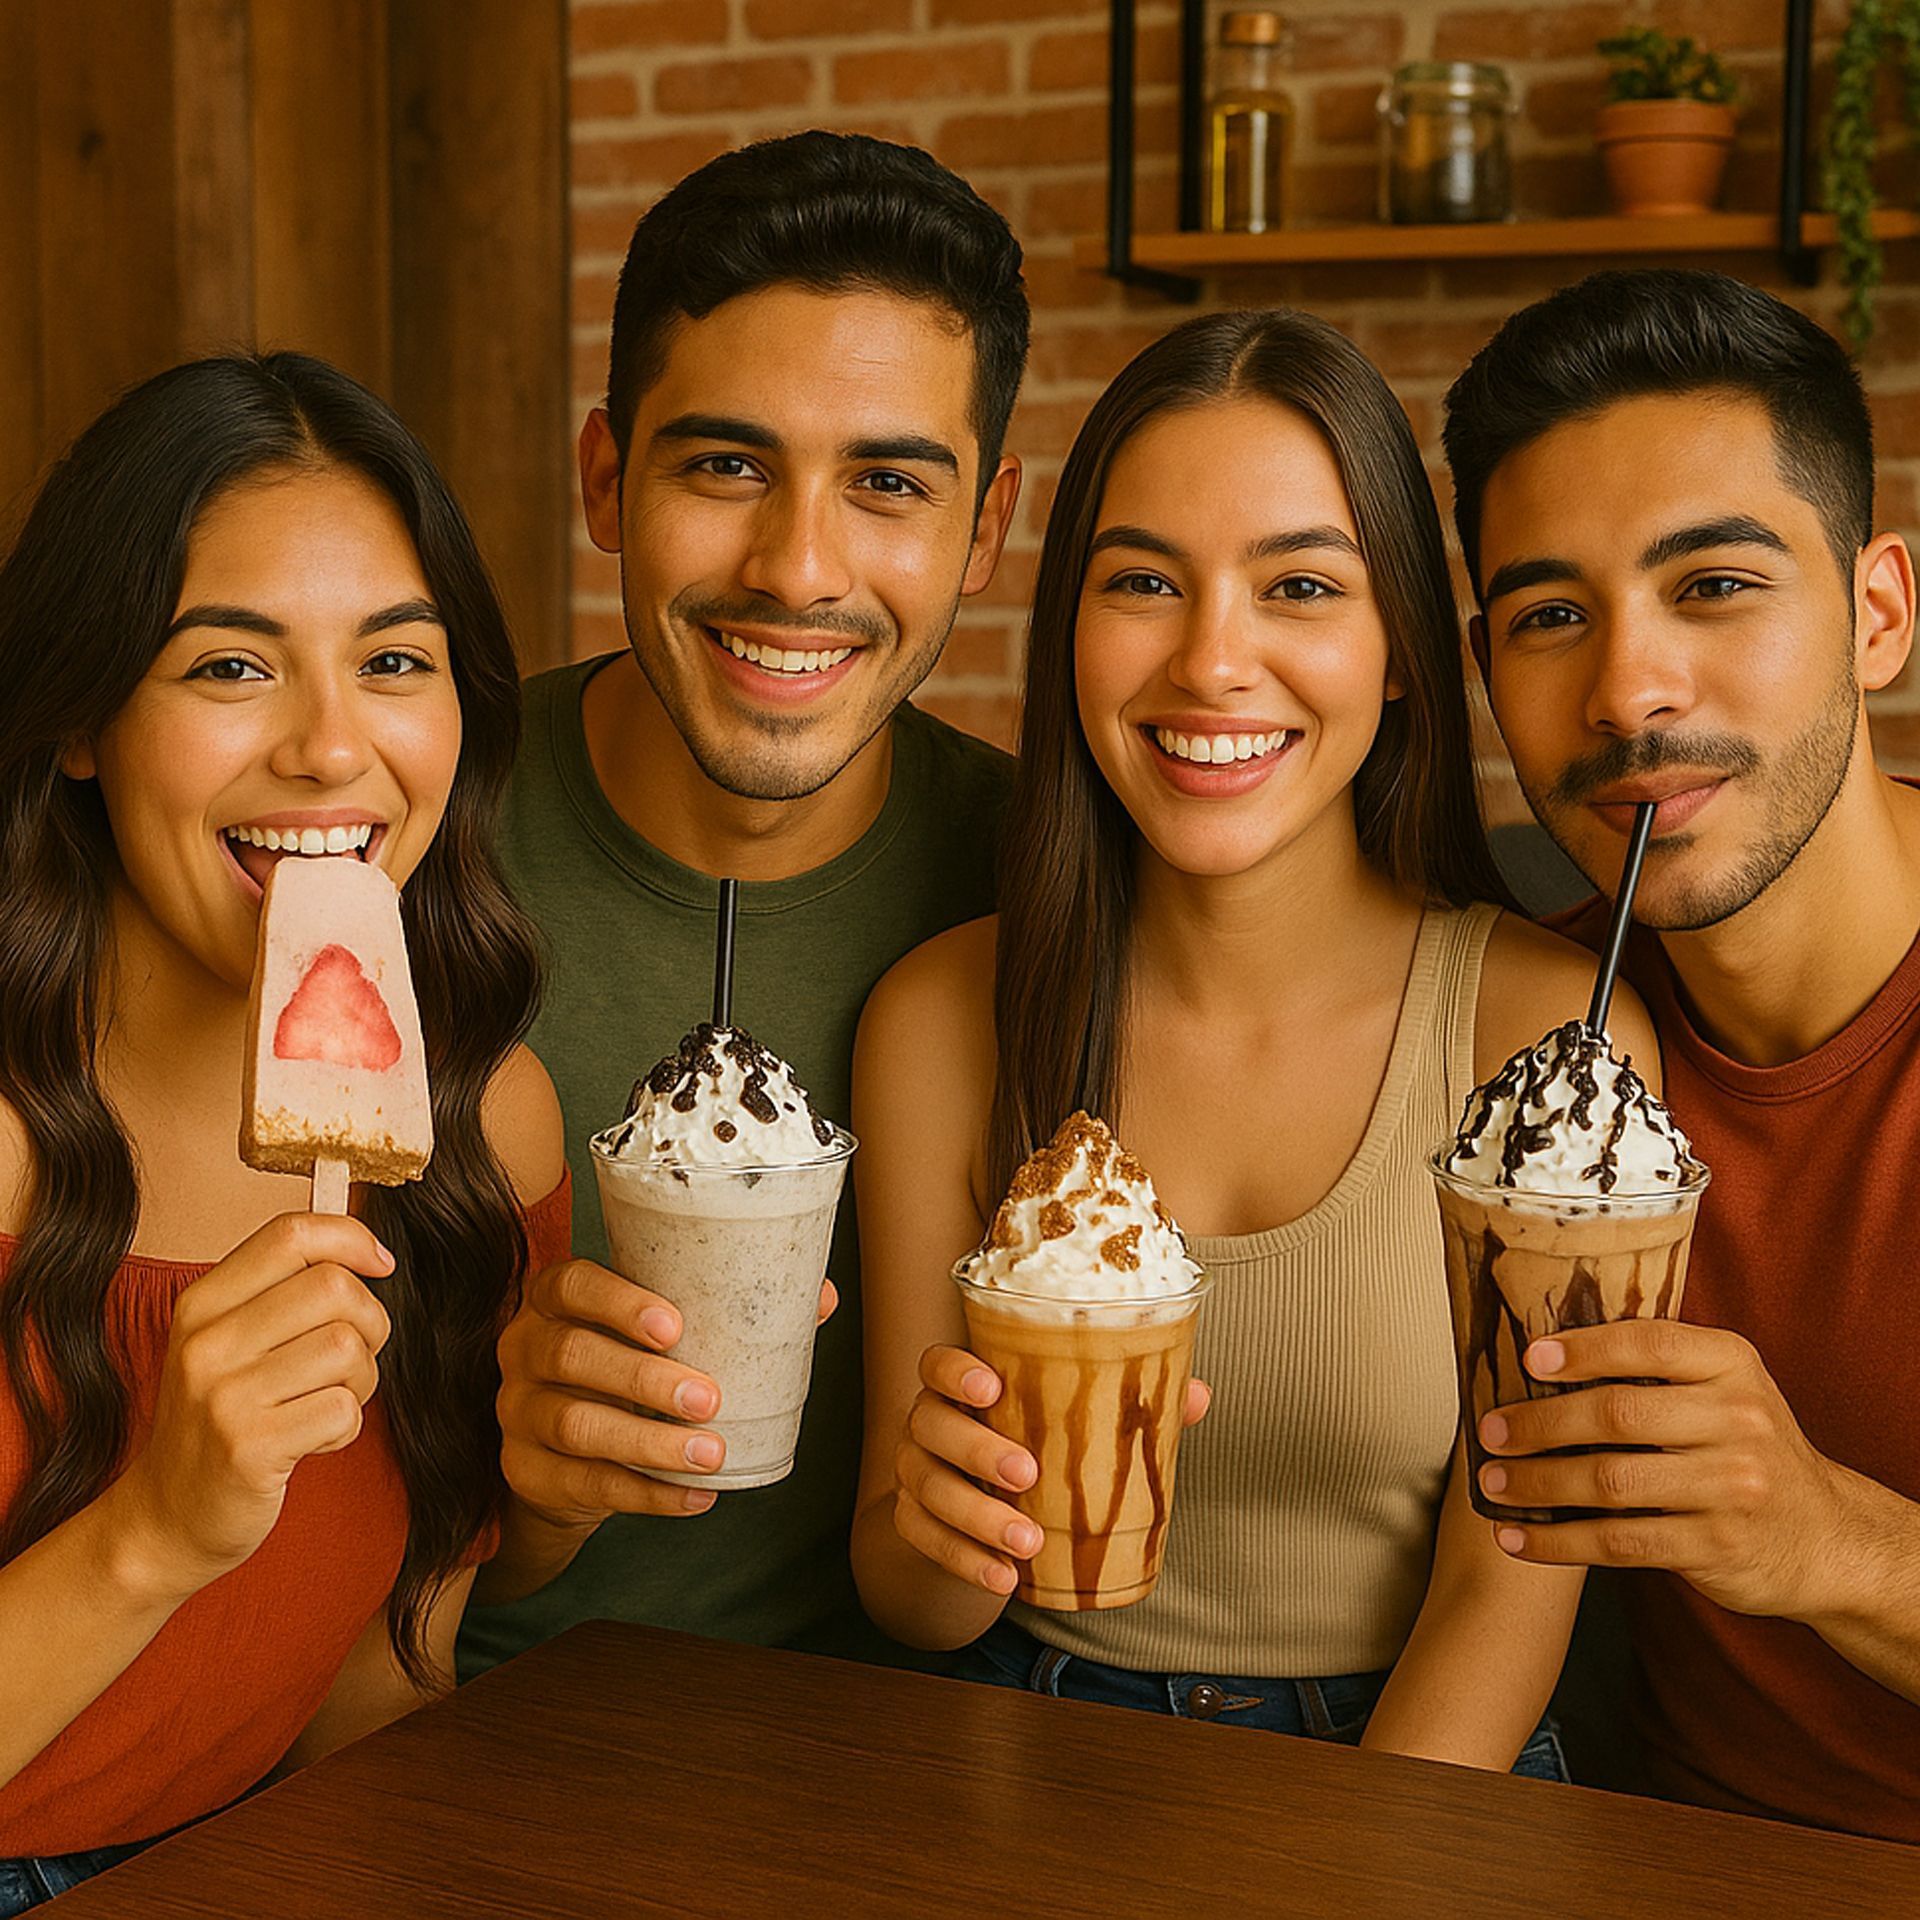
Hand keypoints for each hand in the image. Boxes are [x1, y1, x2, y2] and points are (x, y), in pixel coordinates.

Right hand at [113, 1213, 394, 1599]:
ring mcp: (224, 1396)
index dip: (352, 1238)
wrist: (167, 1518)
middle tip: (350, 1359)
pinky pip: (343, 1409)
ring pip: (347, 1348)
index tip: (380, 1266)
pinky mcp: (249, 1449)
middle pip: (333, 1287)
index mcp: (201, 1303)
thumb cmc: (221, 1418)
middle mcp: (207, 1343)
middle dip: (369, 1321)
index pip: (290, 1233)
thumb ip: (284, 1291)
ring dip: (361, 1379)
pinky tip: (314, 1440)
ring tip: (327, 1401)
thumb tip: (372, 1253)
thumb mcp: (229, 1342)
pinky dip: (347, 1426)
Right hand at [495, 1263, 833, 1532]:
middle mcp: (523, 1347)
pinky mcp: (526, 1471)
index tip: (675, 1326)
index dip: (619, 1303)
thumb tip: (820, 1296)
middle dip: (644, 1379)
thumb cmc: (627, 1364)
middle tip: (710, 1398)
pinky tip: (695, 1495)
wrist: (563, 1448)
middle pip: (571, 1356)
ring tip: (711, 1454)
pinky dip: (647, 1494)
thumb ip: (728, 1309)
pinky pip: (585, 1485)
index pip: (572, 1285)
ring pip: (576, 1426)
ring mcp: (517, 1412)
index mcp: (555, 1297)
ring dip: (649, 1443)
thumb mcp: (658, 1332)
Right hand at [892, 1345, 1209, 1597]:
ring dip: (977, 1516)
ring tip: (1026, 1541)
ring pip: (928, 1489)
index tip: (991, 1387)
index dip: (955, 1371)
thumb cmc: (1032, 1443)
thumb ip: (1124, 1403)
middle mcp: (928, 1423)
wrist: (977, 1506)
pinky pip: (926, 1541)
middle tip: (1027, 1472)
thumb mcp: (1071, 1422)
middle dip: (975, 1449)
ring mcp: (915, 1474)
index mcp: (962, 1385)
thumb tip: (1195, 1394)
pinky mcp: (913, 1524)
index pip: (937, 1363)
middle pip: (930, 1425)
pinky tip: (1003, 1578)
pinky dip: (964, 1562)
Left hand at [1480, 1319, 1845, 1618]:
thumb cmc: (1747, 1450)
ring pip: (1611, 1483)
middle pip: (1617, 1415)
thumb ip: (1656, 1369)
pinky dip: (1560, 1541)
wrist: (1827, 1539)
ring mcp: (1732, 1488)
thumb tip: (1540, 1353)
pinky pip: (1620, 1542)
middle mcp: (1738, 1420)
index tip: (1527, 1358)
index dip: (1583, 1349)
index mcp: (1732, 1365)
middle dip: (1540, 1423)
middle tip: (1489, 1431)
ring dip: (1538, 1484)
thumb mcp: (1725, 1391)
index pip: (1648, 1343)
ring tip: (1492, 1484)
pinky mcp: (1716, 1547)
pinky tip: (1519, 1539)